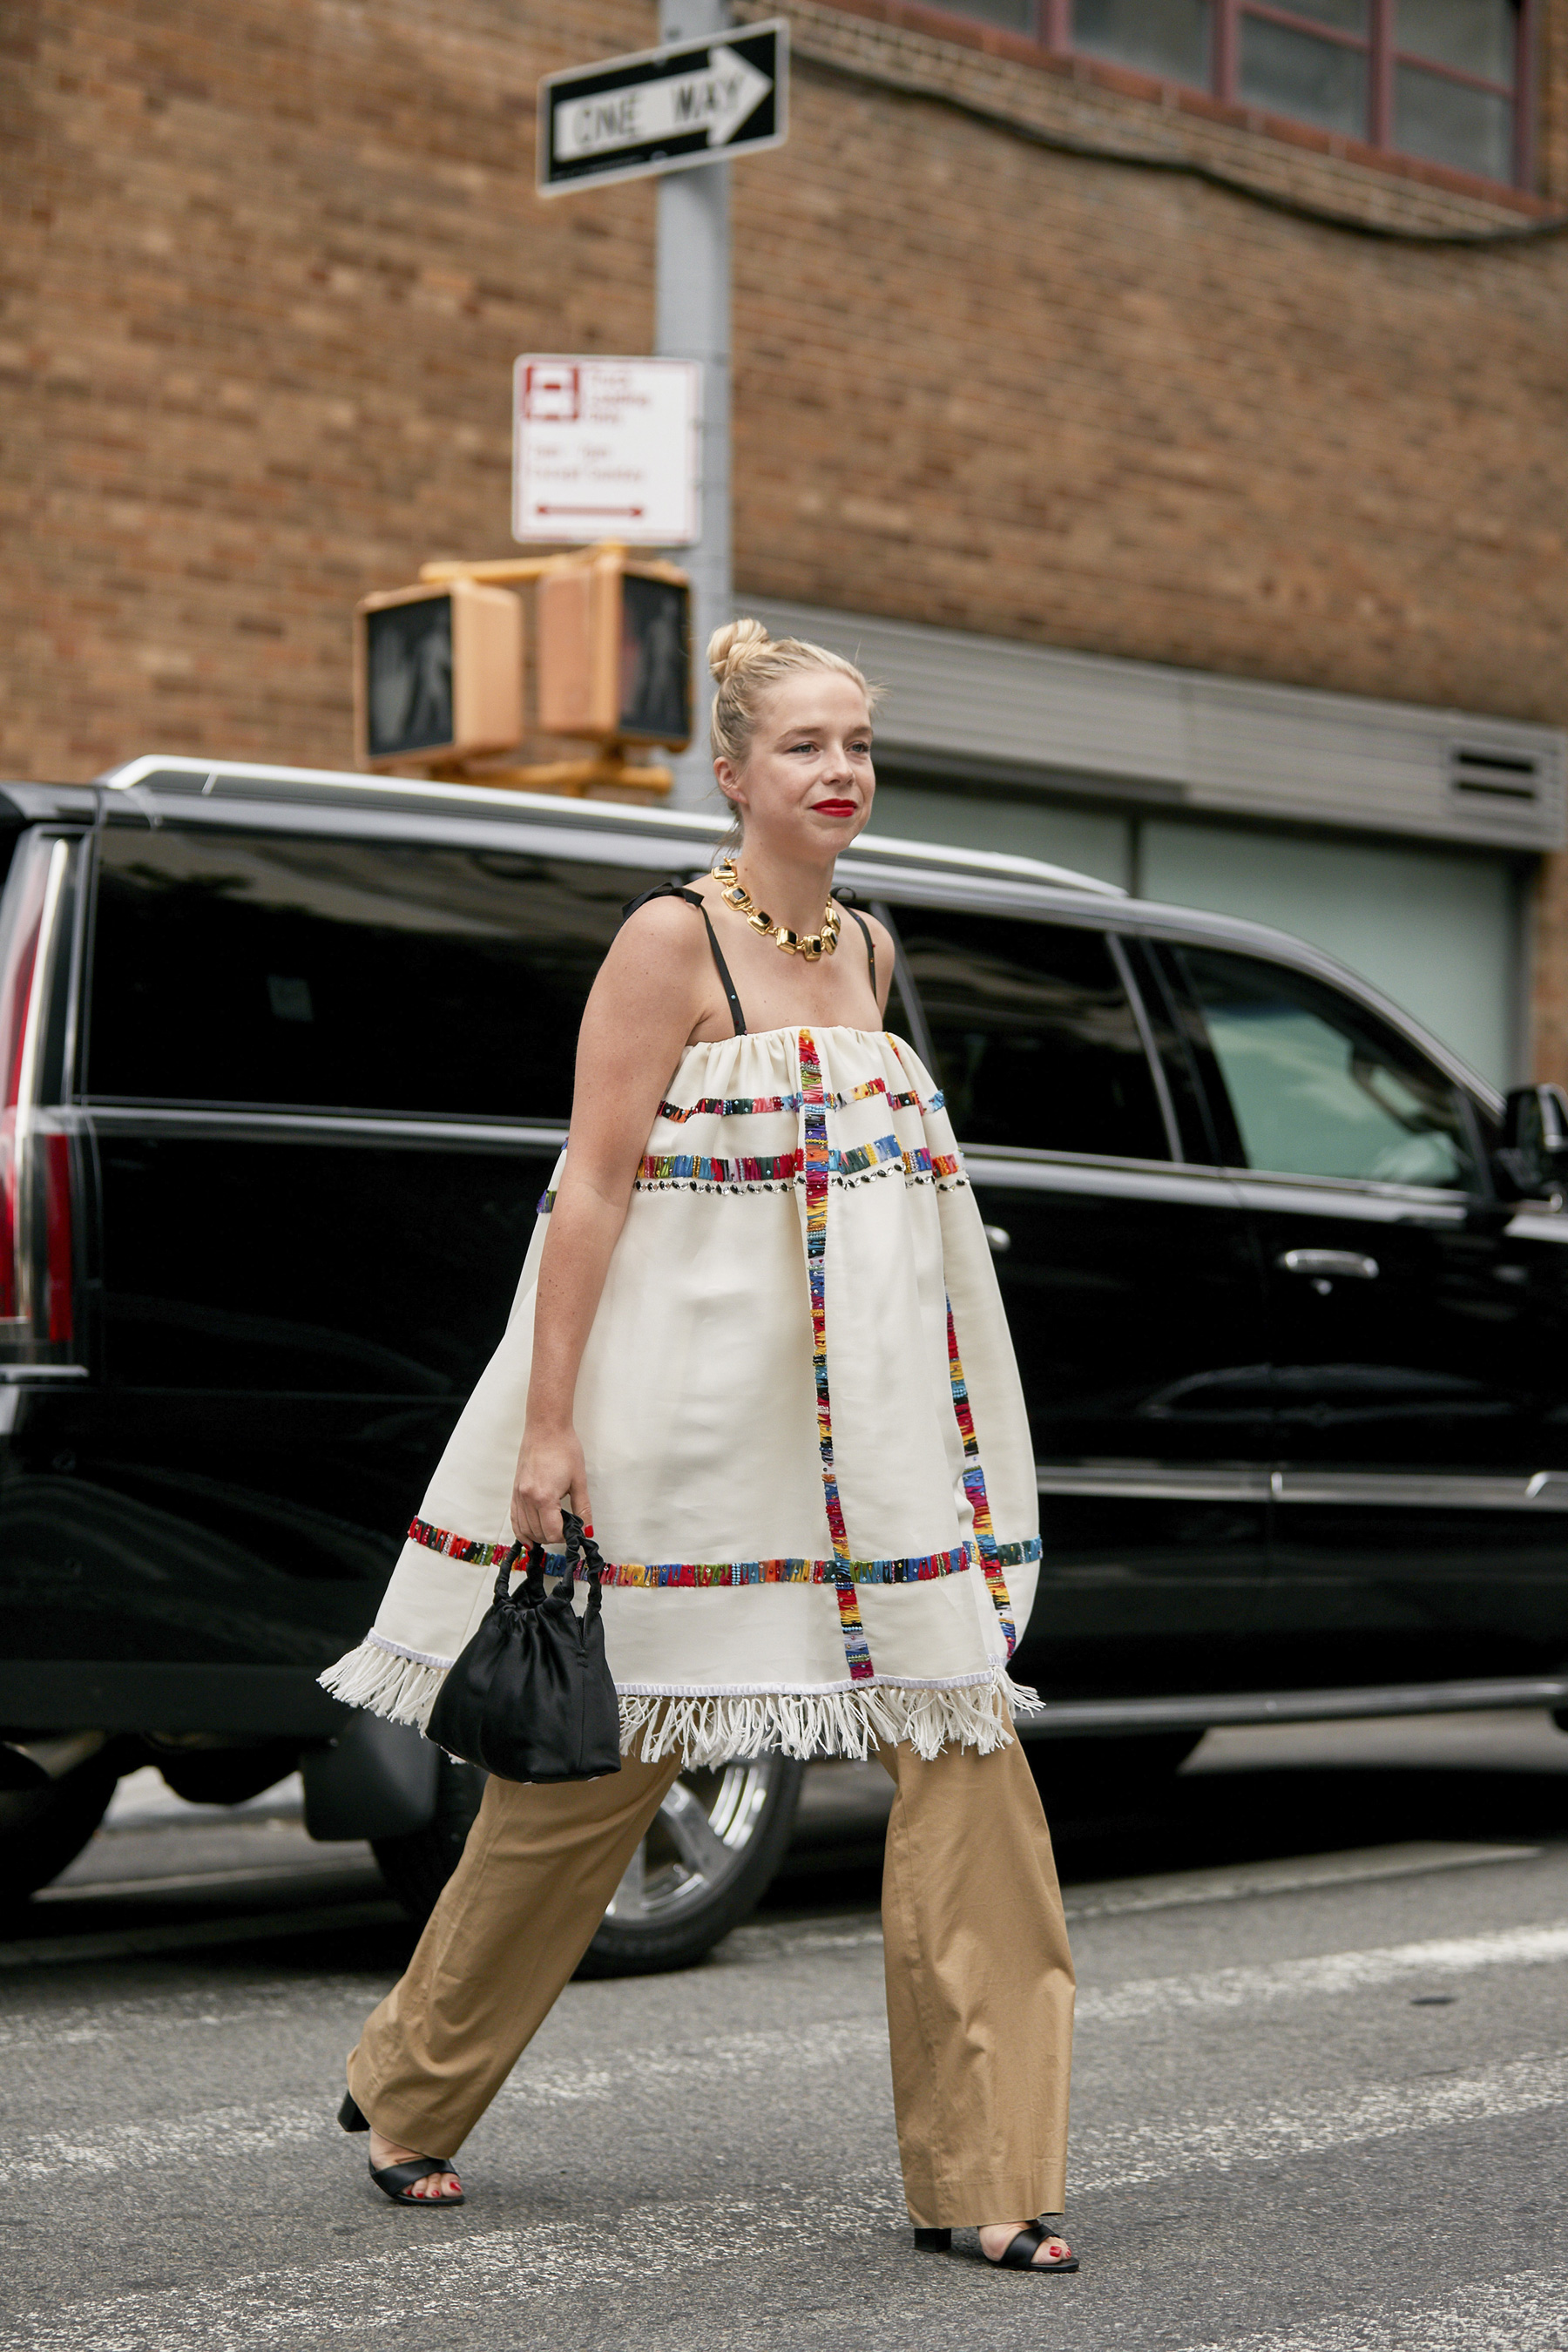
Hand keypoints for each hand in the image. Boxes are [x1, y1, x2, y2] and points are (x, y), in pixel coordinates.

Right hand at [511, 1423, 589, 1546]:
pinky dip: (521, 1531)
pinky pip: (514, 1519)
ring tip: (552, 1531)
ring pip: (525, 1529)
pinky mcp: (515, 1491)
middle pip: (539, 1533)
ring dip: (539, 1535)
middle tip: (566, 1529)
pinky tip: (529, 1538)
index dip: (565, 1536)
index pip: (552, 1532)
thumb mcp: (579, 1481)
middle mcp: (527, 1498)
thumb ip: (583, 1509)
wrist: (546, 1429)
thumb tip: (587, 1529)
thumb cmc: (564, 1449)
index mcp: (545, 1497)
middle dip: (554, 1536)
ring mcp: (518, 1495)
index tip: (573, 1531)